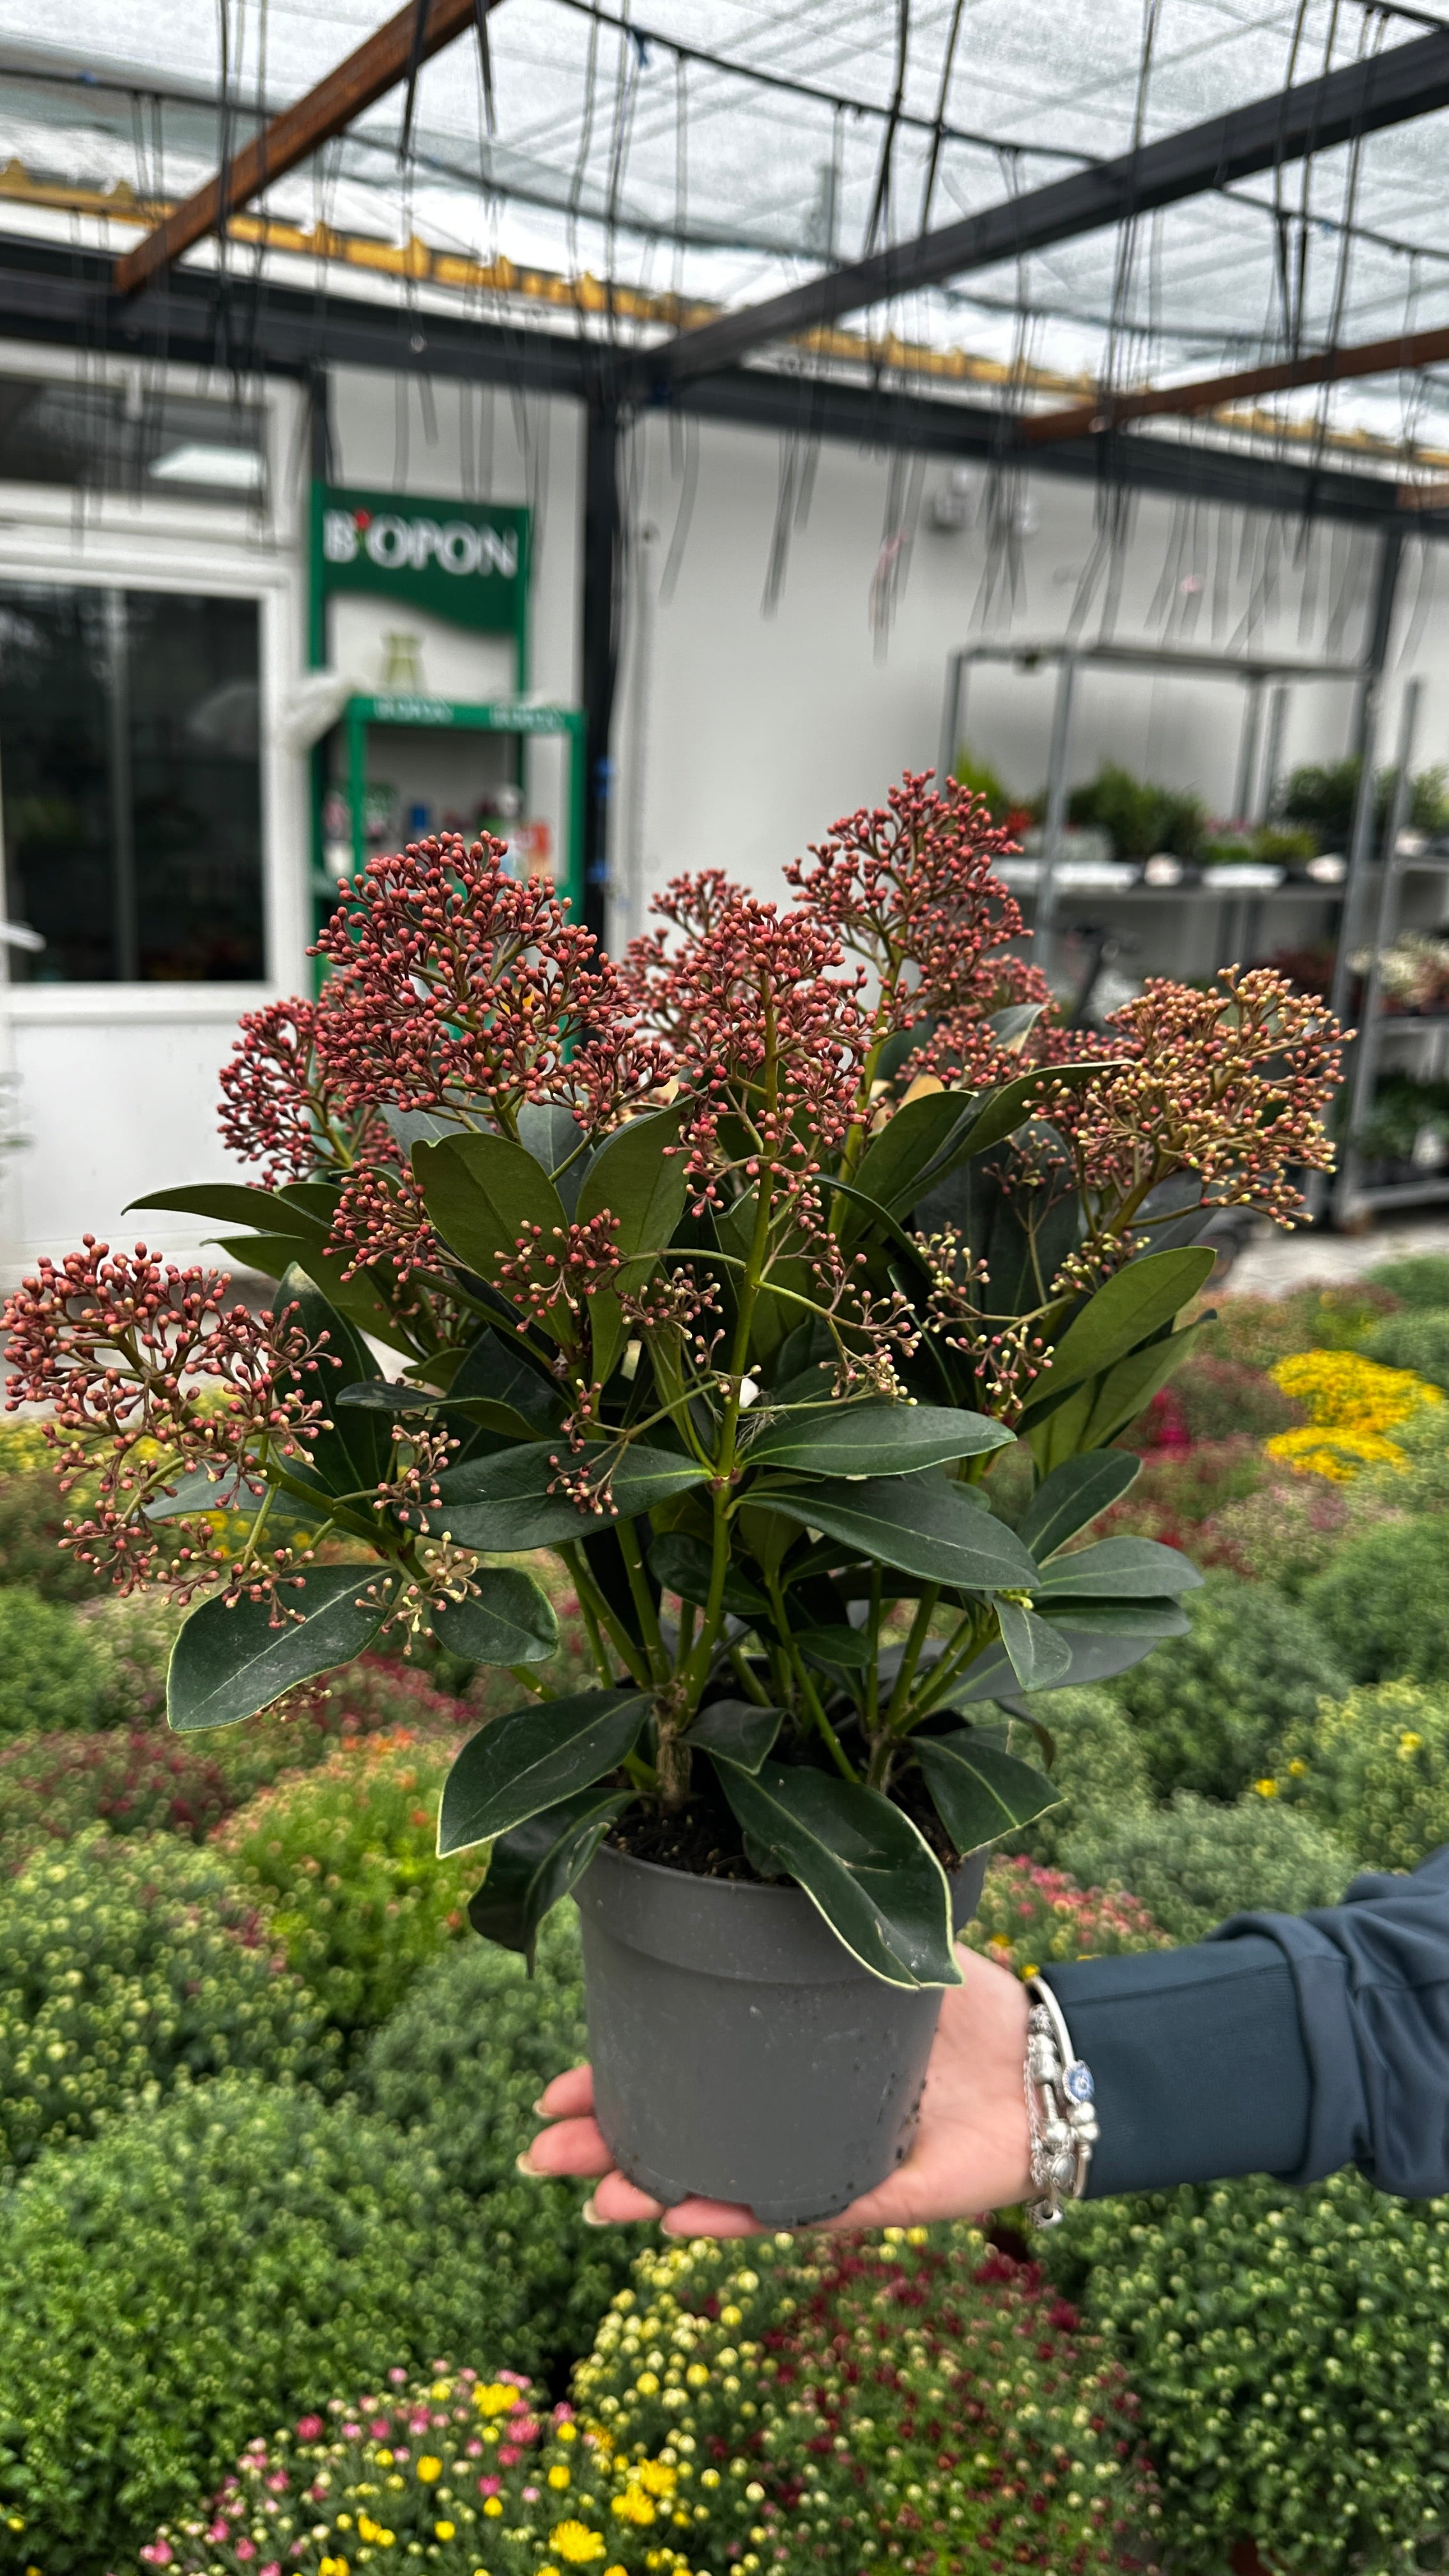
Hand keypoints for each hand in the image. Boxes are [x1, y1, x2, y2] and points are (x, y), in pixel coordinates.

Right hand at [522, 1944, 1032, 2236]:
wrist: (1053, 2059)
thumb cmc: (967, 2001)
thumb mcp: (875, 1946)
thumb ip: (812, 1922)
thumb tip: (740, 1862)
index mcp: (782, 2058)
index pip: (683, 2071)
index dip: (615, 2083)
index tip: (552, 2093)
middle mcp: (792, 2116)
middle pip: (684, 2138)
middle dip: (608, 2149)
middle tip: (541, 2157)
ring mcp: (824, 2161)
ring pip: (722, 2186)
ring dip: (656, 2193)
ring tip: (598, 2199)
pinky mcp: (873, 2197)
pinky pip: (795, 2212)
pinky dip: (740, 2218)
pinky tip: (683, 2221)